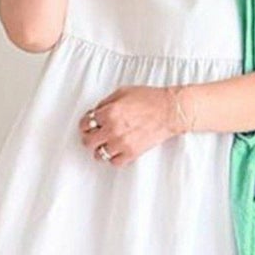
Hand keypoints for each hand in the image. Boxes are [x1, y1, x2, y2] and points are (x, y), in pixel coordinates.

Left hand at [77, 85, 192, 165]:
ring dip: (100, 150)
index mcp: (109, 112)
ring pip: (99, 154)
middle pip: (88, 141)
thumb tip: (96, 112)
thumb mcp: (123, 92)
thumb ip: (106, 103)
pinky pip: (114, 162)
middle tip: (94, 136)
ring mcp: (121, 143)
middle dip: (90, 137)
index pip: (84, 123)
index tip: (87, 125)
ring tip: (106, 145)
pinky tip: (116, 152)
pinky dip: (113, 158)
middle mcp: (112, 129)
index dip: (85, 124)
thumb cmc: (150, 99)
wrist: (169, 111)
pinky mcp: (132, 153)